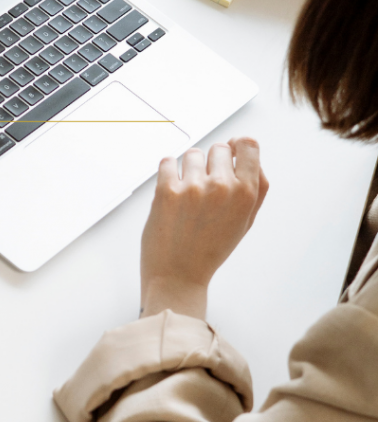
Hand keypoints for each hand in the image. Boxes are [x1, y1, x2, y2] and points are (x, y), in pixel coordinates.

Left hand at [140, 138, 268, 320]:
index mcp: (246, 194)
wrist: (178, 275)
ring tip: (188, 197)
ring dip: (188, 169)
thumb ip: (254, 188)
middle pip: (218, 147)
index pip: (248, 145)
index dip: (237, 146)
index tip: (230, 153)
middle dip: (211, 163)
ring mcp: (193, 187)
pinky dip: (167, 173)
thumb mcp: (244, 222)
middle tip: (206, 189)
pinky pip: (167, 161)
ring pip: (191, 153)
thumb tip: (249, 152)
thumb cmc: (210, 248)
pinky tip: (172, 194)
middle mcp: (222, 186)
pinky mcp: (166, 189)